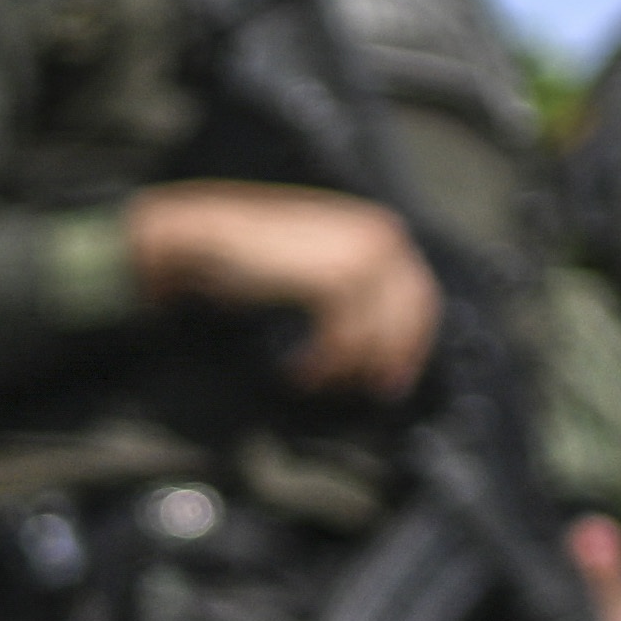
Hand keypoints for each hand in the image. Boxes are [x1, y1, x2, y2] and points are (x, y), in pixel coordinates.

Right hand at [127, 182, 439, 403]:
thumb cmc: (248, 258)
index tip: (393, 378)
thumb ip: (349, 294)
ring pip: (377, 333)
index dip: (411, 341)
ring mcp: (360, 254)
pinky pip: (347, 337)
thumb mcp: (313, 268)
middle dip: (388, 358)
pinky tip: (298, 369)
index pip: (418, 293)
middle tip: (370, 391)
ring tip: (312, 376)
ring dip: (345, 365)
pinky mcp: (335, 277)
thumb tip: (378, 348)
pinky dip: (325, 361)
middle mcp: (378, 236)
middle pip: (408, 316)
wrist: (202, 242)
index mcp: (375, 229)